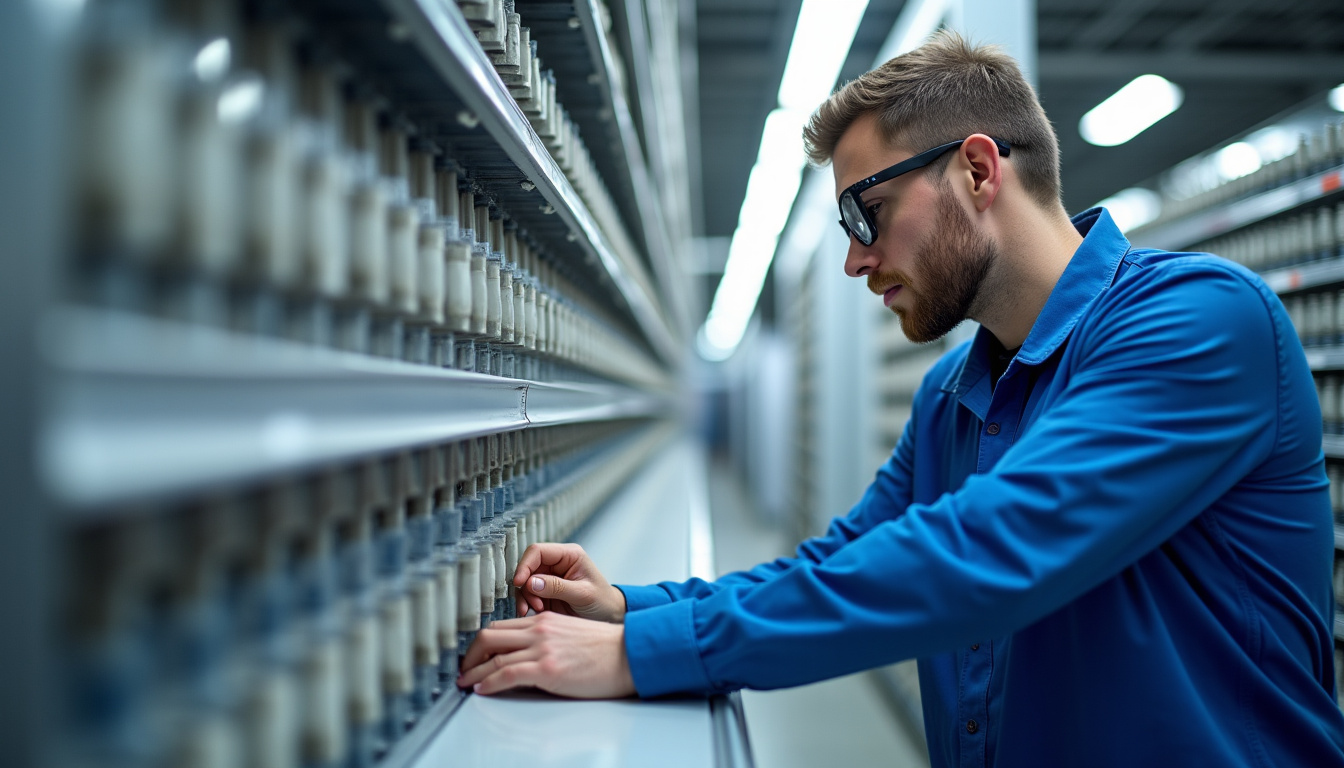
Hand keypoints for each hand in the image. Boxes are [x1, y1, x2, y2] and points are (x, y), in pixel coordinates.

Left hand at [457, 612, 635, 697]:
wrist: (628, 655)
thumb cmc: (606, 650)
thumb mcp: (570, 635)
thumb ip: (547, 640)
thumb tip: (527, 657)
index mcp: (544, 620)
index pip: (501, 626)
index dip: (482, 643)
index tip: (475, 656)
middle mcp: (539, 629)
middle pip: (489, 636)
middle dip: (470, 654)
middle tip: (464, 668)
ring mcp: (542, 648)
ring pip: (493, 656)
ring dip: (473, 671)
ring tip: (465, 682)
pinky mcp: (546, 668)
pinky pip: (506, 674)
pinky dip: (488, 682)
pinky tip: (482, 689)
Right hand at [513, 543, 625, 622]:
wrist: (608, 616)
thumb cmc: (602, 601)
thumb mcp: (583, 594)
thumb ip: (557, 587)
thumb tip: (530, 582)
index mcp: (568, 555)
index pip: (538, 551)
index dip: (525, 565)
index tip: (519, 583)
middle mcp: (556, 564)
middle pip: (528, 567)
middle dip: (525, 586)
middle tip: (532, 605)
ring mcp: (549, 578)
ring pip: (525, 582)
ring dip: (525, 597)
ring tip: (537, 610)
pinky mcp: (545, 592)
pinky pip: (527, 595)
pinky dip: (527, 604)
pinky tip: (534, 612)